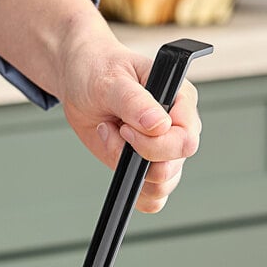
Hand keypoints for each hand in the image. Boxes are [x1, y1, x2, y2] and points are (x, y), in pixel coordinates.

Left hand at [58, 36, 200, 212]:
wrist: (80, 79)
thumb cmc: (99, 69)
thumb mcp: (112, 80)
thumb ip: (136, 102)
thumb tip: (159, 126)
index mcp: (181, 101)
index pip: (186, 140)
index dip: (155, 144)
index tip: (126, 129)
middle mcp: (178, 128)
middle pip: (174, 167)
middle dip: (137, 157)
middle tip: (115, 129)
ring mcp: (163, 150)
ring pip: (162, 186)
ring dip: (128, 169)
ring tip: (112, 135)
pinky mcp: (146, 166)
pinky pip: (151, 197)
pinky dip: (130, 188)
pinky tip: (114, 157)